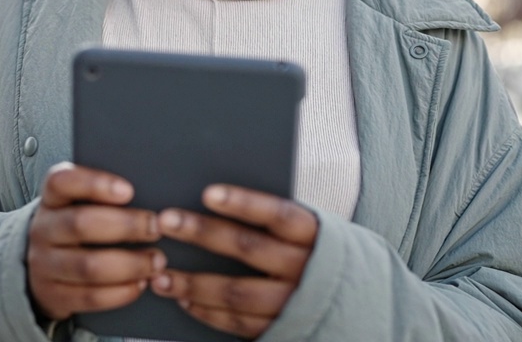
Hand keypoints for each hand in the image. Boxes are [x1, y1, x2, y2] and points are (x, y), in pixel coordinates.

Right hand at [27, 163, 166, 320]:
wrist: (44, 266)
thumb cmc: (75, 226)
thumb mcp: (78, 203)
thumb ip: (105, 196)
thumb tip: (149, 192)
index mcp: (52, 199)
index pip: (62, 182)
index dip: (94, 184)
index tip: (128, 191)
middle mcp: (43, 229)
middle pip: (80, 224)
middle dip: (125, 226)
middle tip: (155, 228)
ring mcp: (45, 265)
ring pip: (88, 266)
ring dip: (129, 265)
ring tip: (156, 262)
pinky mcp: (54, 295)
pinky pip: (90, 296)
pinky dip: (120, 292)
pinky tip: (140, 283)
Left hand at [151, 184, 317, 339]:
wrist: (361, 303)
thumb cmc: (320, 253)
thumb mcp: (313, 229)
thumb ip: (275, 219)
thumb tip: (215, 198)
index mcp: (314, 235)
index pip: (277, 214)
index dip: (244, 203)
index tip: (208, 193)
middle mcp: (305, 268)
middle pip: (249, 248)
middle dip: (203, 234)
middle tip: (165, 220)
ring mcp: (293, 303)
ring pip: (237, 292)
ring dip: (194, 283)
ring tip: (160, 274)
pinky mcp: (283, 329)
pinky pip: (239, 323)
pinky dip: (208, 312)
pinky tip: (184, 300)